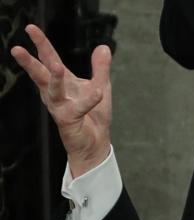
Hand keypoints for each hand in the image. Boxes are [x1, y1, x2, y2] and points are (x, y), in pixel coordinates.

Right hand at [11, 24, 112, 177]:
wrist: (95, 143)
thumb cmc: (93, 116)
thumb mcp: (101, 87)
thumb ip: (101, 69)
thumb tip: (103, 47)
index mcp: (63, 82)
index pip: (50, 59)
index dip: (41, 44)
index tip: (31, 28)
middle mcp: (57, 93)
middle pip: (42, 73)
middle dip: (30, 61)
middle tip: (17, 49)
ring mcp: (60, 107)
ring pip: (53, 91)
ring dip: (54, 78)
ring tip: (56, 65)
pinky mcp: (68, 120)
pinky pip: (78, 108)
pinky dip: (88, 99)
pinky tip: (97, 92)